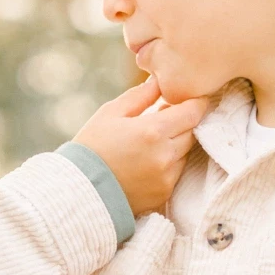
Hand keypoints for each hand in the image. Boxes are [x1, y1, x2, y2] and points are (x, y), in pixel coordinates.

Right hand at [70, 82, 205, 219]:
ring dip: (176, 143)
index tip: (191, 98)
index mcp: (153, 131)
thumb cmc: (92, 147)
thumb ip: (140, 95)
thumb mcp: (110, 113)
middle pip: (192, 131)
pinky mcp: (164, 193)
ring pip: (185, 152)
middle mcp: (165, 155)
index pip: (193, 112)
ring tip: (150, 141)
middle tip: (162, 118)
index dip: (195, 102)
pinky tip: (146, 161)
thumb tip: (159, 81)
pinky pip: (177, 171)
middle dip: (182, 122)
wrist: (79, 190)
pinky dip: (168, 163)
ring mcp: (167, 177)